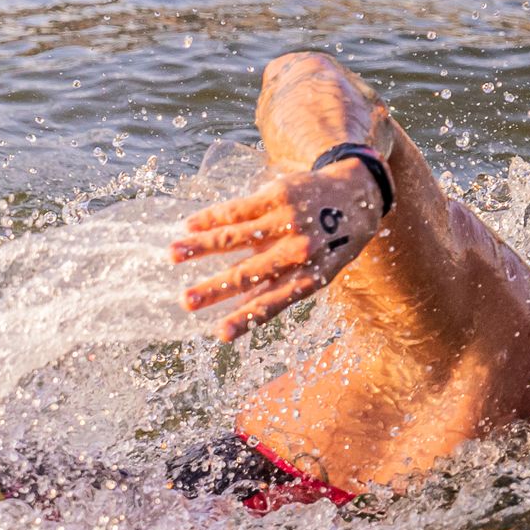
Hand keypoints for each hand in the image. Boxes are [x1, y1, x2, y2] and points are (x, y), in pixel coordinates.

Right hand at [170, 158, 382, 340]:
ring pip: (236, 236)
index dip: (244, 320)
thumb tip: (241, 313)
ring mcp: (289, 221)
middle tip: (185, 301)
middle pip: (248, 273)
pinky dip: (211, 218)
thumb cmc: (333, 242)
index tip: (219, 335)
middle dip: (213, 289)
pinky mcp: (279, 195)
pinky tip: (189, 225)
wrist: (357, 194)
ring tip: (172, 253)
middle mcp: (300, 251)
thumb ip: (280, 288)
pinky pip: (238, 209)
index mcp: (310, 277)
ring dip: (201, 246)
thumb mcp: (318, 271)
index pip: (272, 304)